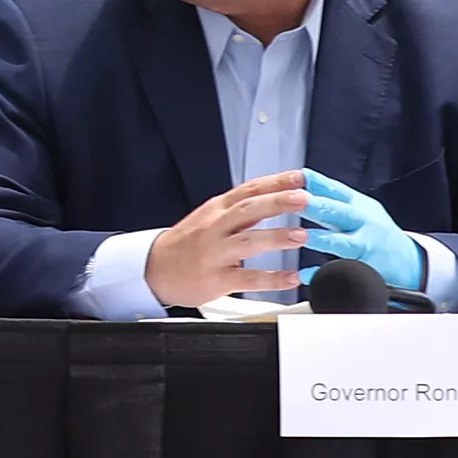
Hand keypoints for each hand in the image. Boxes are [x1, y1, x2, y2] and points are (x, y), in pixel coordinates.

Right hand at [145, 170, 311, 308]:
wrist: (153, 269)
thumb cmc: (186, 243)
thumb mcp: (209, 218)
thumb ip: (240, 210)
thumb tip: (278, 198)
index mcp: (216, 210)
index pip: (248, 190)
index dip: (275, 182)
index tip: (300, 178)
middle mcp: (215, 228)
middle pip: (248, 210)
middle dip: (277, 202)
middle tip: (304, 199)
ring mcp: (215, 253)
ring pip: (248, 241)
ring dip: (276, 237)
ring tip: (302, 235)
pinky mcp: (216, 279)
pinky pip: (248, 278)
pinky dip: (271, 278)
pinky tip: (291, 278)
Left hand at [296, 171, 424, 291]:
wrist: (409, 263)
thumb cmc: (376, 232)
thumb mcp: (360, 209)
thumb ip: (332, 196)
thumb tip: (303, 176)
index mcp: (359, 206)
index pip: (337, 190)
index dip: (318, 183)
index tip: (299, 176)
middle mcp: (364, 224)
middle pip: (341, 213)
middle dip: (319, 206)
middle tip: (296, 200)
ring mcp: (366, 247)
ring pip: (343, 243)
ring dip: (322, 239)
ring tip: (303, 236)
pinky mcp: (367, 270)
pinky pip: (344, 272)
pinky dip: (323, 274)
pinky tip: (306, 275)